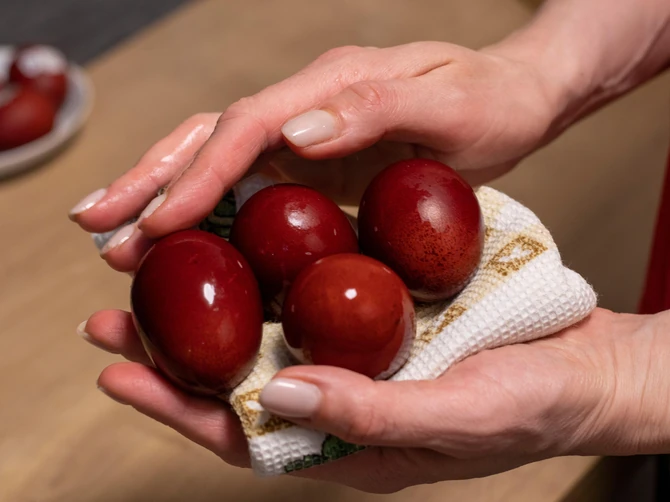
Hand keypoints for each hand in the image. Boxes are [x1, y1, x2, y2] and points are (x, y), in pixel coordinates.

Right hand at [69, 41, 570, 272]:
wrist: (515, 98)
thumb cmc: (491, 101)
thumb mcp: (450, 104)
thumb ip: (375, 110)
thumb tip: (297, 134)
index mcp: (330, 87)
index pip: (246, 129)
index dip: (198, 175)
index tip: (158, 222)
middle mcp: (307, 108)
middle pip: (210, 138)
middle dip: (150, 181)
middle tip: (94, 225)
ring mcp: (308, 136)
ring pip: (218, 161)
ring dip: (163, 197)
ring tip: (113, 235)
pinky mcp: (317, 165)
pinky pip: (250, 188)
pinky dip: (208, 213)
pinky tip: (182, 241)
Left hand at [81, 307, 669, 492]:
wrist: (580, 368)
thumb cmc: (530, 405)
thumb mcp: (455, 418)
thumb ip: (367, 416)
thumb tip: (275, 397)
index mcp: (344, 444)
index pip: (239, 435)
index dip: (175, 407)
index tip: (118, 372)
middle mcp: (337, 402)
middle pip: (236, 383)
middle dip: (170, 357)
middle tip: (110, 319)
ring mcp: (355, 362)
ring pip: (265, 338)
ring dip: (211, 311)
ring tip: (157, 279)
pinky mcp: (376, 327)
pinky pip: (310, 304)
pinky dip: (270, 280)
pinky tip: (243, 253)